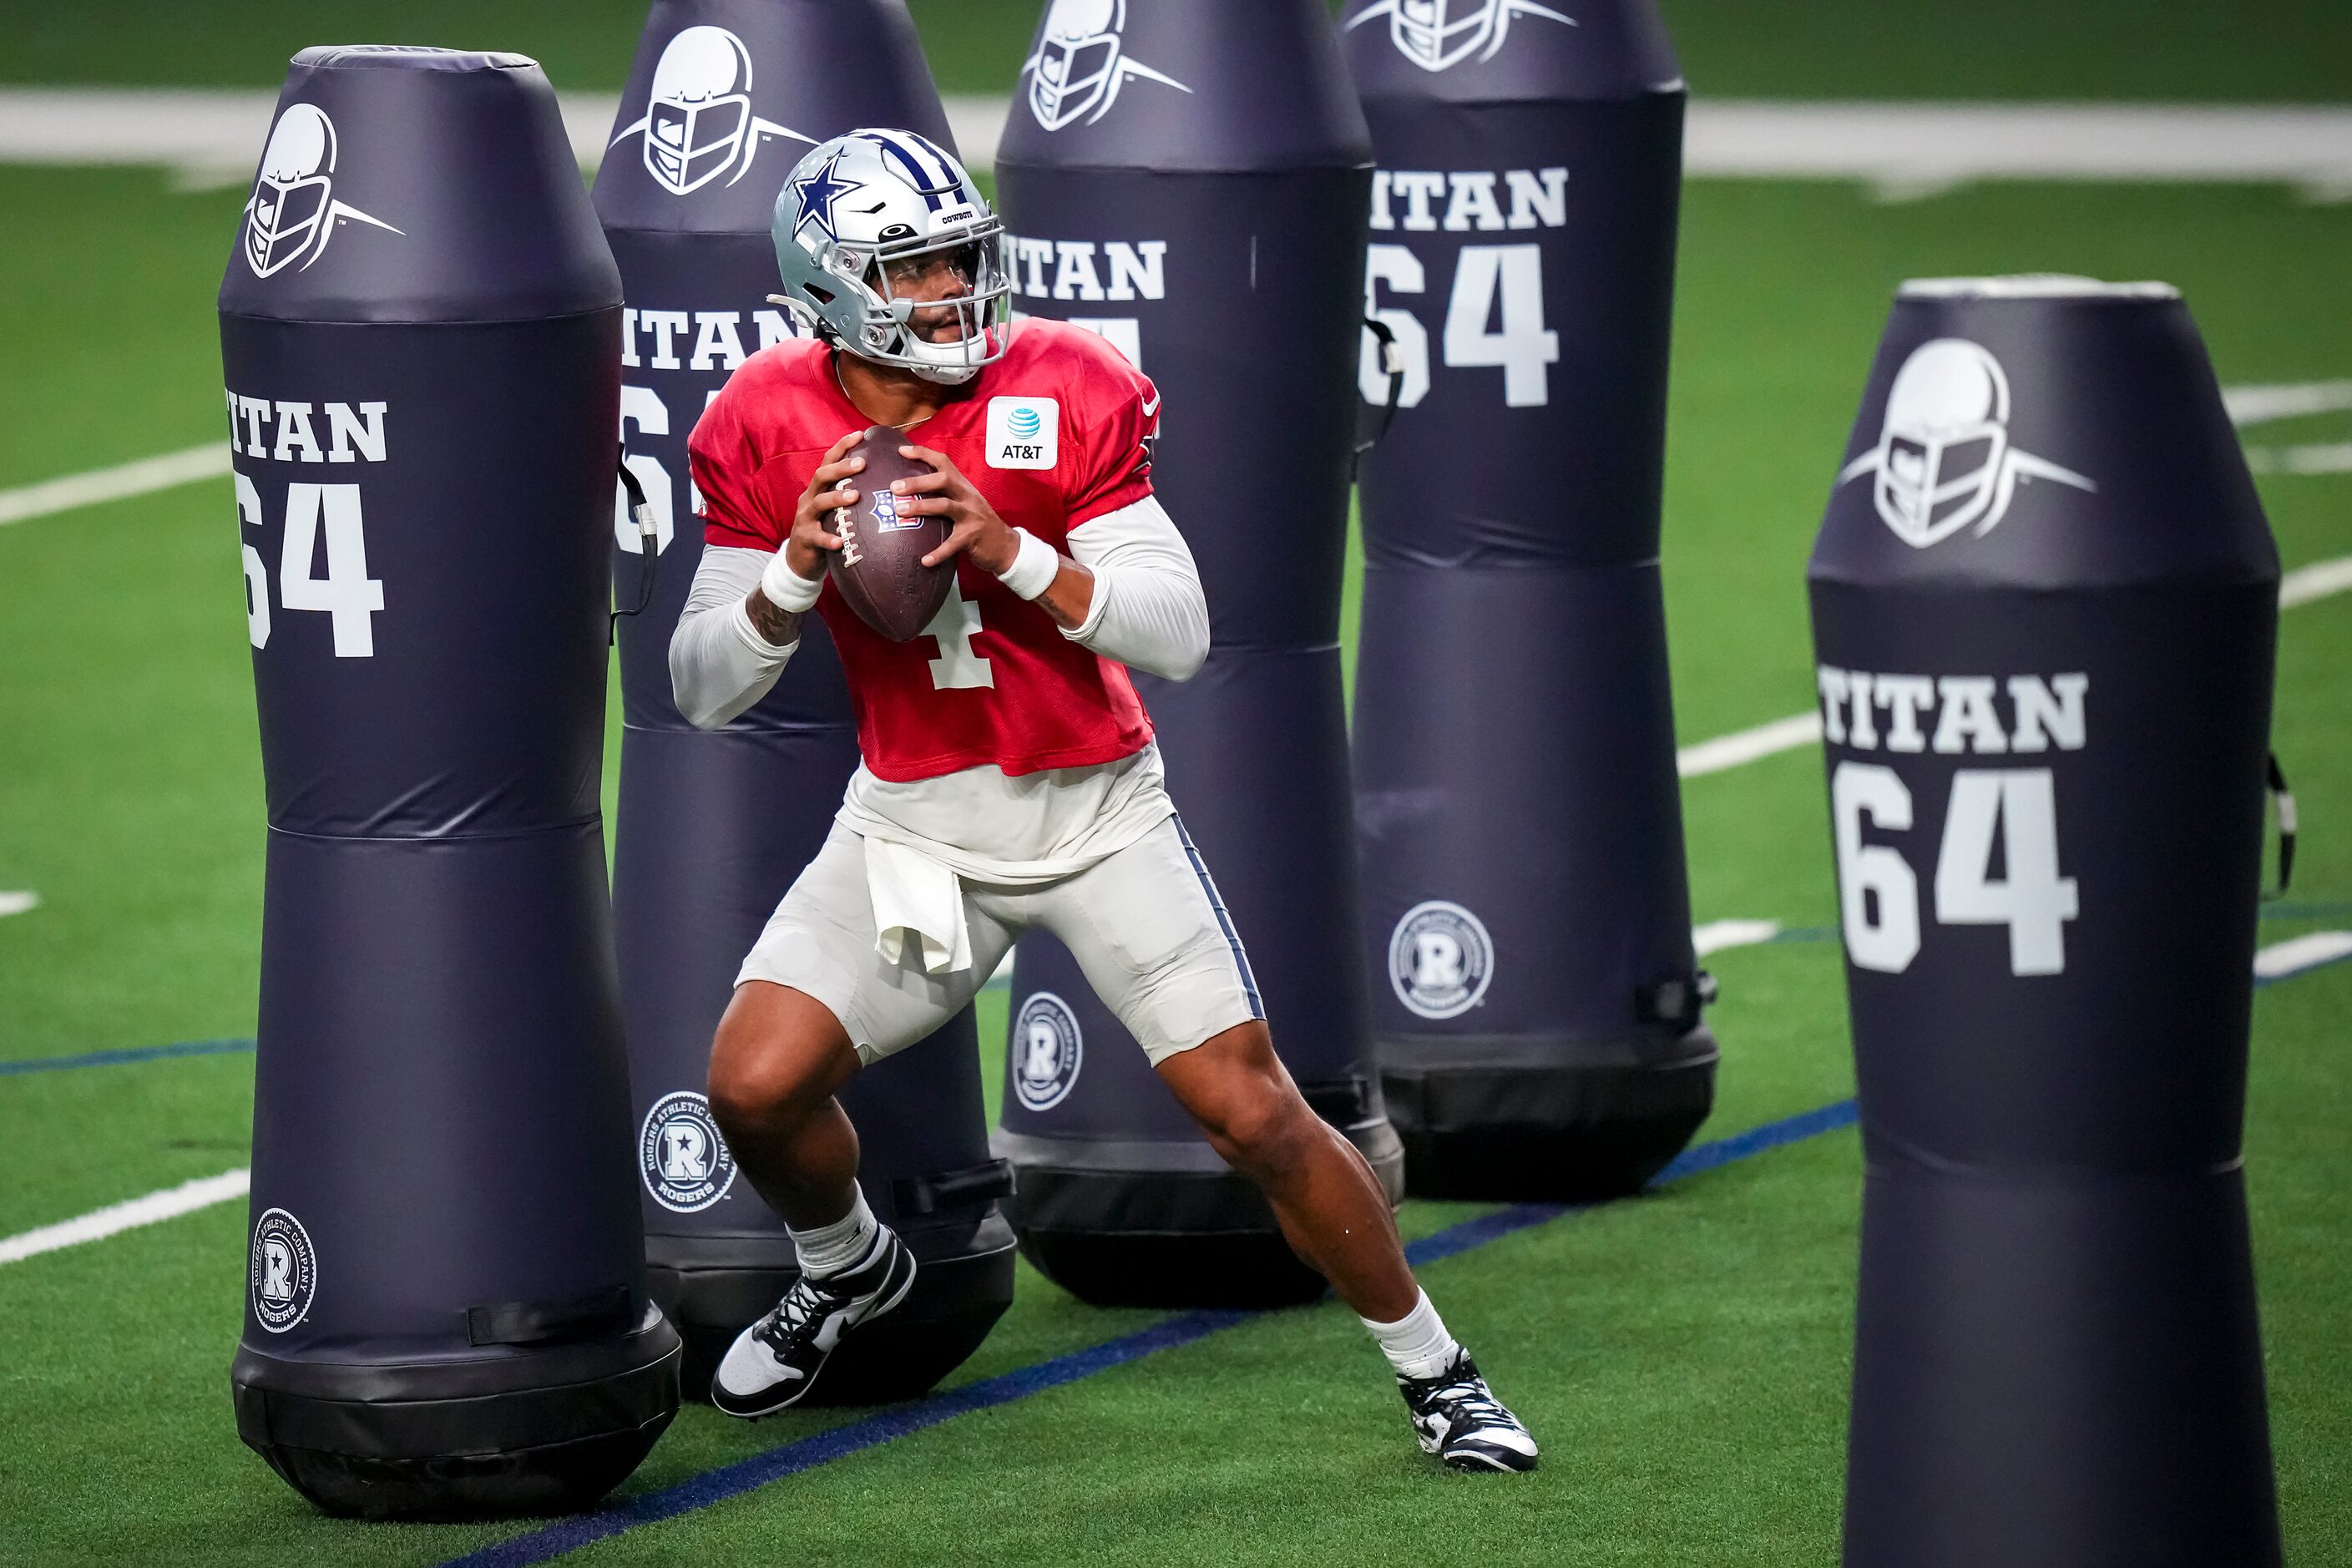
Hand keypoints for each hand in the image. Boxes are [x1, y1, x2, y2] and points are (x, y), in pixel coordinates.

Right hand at [784, 429, 865, 580]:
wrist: (800, 558)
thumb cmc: (825, 528)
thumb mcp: (835, 508)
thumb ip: (850, 493)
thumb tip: (883, 479)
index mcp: (818, 488)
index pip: (828, 461)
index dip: (842, 447)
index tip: (860, 434)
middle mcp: (809, 498)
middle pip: (822, 476)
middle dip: (841, 468)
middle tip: (862, 463)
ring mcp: (805, 517)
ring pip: (819, 503)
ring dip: (836, 498)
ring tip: (855, 497)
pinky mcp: (805, 538)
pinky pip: (817, 537)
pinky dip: (828, 539)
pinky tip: (840, 541)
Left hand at [895, 445, 1019, 573]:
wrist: (1005, 545)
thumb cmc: (977, 522)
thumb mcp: (964, 502)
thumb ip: (944, 494)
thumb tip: (910, 491)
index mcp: (963, 486)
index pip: (943, 462)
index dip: (923, 454)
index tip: (902, 451)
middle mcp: (967, 496)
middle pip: (943, 481)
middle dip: (917, 482)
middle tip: (894, 487)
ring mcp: (971, 515)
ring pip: (944, 506)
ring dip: (920, 507)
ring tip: (899, 511)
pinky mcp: (972, 537)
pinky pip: (952, 544)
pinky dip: (938, 553)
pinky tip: (925, 560)